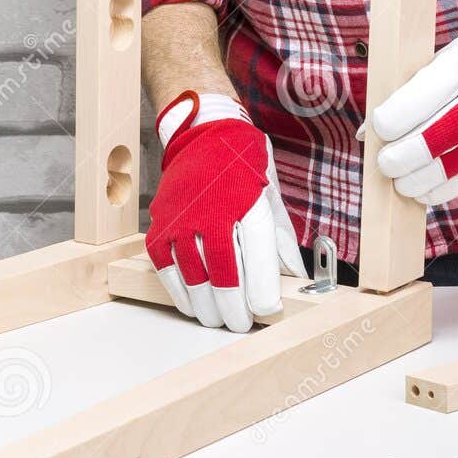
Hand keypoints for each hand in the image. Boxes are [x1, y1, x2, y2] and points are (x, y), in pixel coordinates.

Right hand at [145, 91, 305, 332]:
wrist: (204, 134)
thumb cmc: (244, 166)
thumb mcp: (272, 196)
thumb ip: (282, 241)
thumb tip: (296, 277)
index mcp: (248, 201)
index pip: (256, 253)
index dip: (261, 288)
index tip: (266, 309)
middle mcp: (213, 209)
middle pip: (223, 272)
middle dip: (233, 307)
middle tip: (240, 323)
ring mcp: (183, 217)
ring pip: (193, 275)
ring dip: (205, 305)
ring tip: (217, 319)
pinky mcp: (161, 223)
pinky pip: (166, 266)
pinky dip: (179, 291)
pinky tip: (191, 304)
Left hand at [366, 2, 457, 205]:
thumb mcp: (449, 55)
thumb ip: (411, 91)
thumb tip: (369, 132)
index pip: (421, 99)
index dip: (393, 119)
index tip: (379, 128)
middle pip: (435, 139)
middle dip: (402, 157)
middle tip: (385, 163)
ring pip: (452, 166)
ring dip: (418, 179)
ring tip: (400, 181)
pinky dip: (443, 190)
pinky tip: (424, 191)